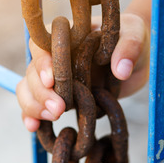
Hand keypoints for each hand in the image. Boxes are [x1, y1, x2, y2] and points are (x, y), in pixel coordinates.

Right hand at [16, 13, 149, 131]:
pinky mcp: (57, 96)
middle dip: (41, 92)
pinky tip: (34, 127)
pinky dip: (30, 116)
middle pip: (31, 72)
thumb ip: (129, 47)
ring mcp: (53, 78)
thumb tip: (121, 70)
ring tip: (54, 117)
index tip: (52, 80)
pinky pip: (34, 105)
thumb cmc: (131, 38)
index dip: (42, 62)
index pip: (41, 45)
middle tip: (60, 109)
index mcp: (66, 36)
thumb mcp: (135, 35)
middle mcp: (53, 56)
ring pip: (27, 89)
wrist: (135, 58)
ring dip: (34, 105)